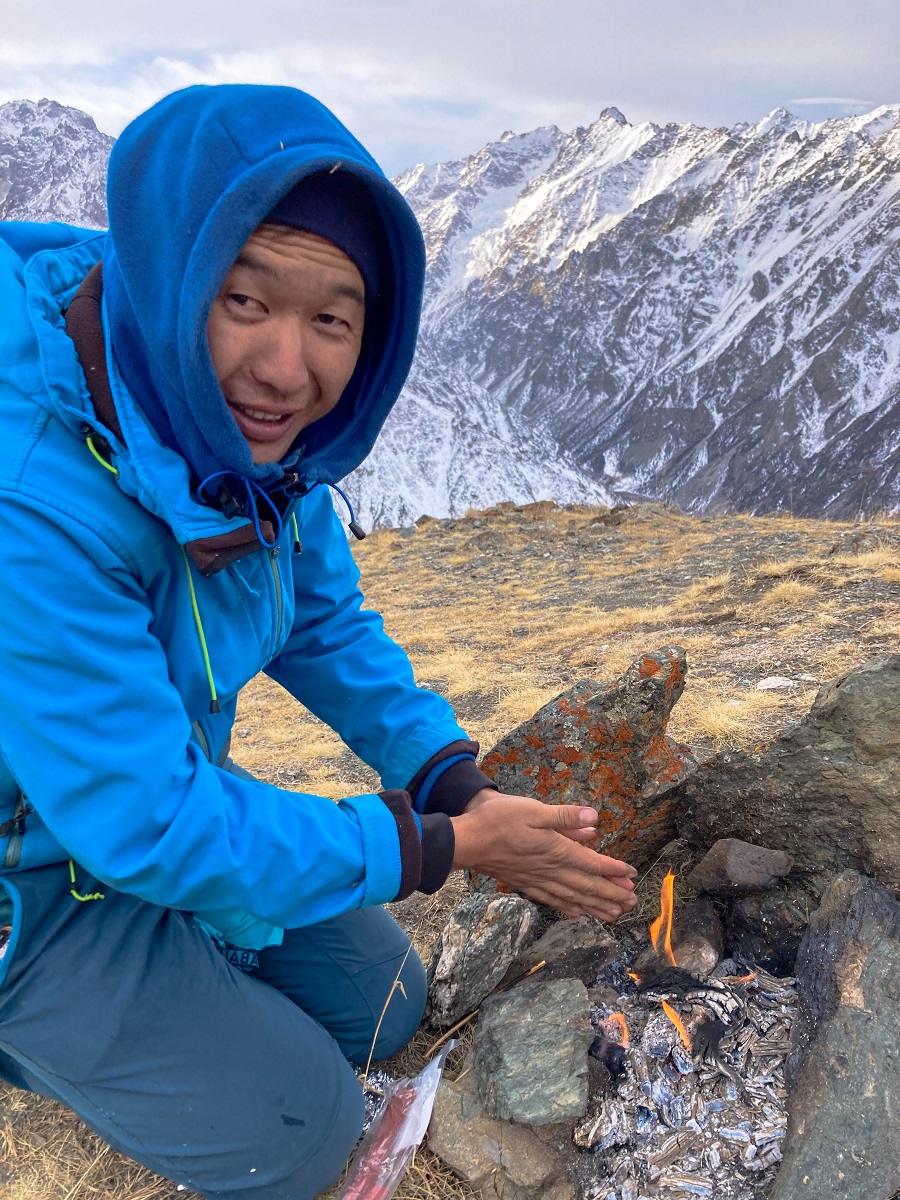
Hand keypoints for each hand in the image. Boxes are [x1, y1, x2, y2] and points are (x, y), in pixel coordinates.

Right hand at [450, 791, 637, 921]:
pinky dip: (569, 908)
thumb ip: (564, 817)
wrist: (466, 842)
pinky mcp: (525, 884)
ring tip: (616, 915)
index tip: (632, 875)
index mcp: (555, 850)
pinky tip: (578, 914)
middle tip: (633, 902)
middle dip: (612, 895)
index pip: (591, 863)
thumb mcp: (533, 809)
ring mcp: (537, 880)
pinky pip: (552, 900)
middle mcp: (550, 870)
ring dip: (596, 906)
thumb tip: (594, 820)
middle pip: (587, 886)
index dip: (613, 870)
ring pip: (573, 897)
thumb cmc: (498, 820)